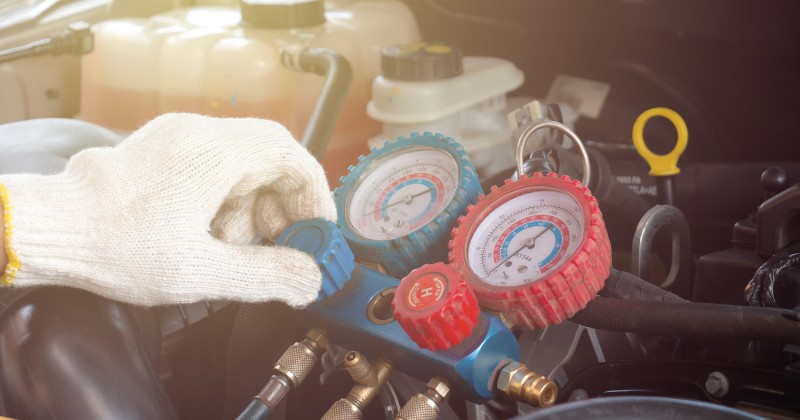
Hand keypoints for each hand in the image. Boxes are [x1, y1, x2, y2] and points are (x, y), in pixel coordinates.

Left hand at [0, 113, 335, 306]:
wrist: (49, 230)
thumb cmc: (114, 245)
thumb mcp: (200, 272)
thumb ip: (266, 275)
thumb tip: (310, 278)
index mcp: (213, 152)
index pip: (291, 155)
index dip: (314, 196)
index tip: (317, 233)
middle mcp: (198, 134)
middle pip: (269, 160)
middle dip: (282, 209)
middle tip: (284, 249)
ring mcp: (178, 139)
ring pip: (242, 167)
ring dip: (253, 209)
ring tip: (235, 250)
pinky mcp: (162, 152)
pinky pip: (215, 170)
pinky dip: (227, 203)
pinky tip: (210, 237)